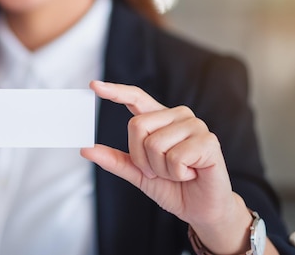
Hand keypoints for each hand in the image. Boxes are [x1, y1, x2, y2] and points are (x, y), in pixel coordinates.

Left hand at [81, 80, 264, 253]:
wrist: (200, 209)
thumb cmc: (172, 187)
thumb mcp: (138, 173)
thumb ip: (115, 160)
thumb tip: (86, 149)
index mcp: (160, 119)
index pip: (136, 97)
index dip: (116, 91)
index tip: (94, 85)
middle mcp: (178, 116)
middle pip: (137, 126)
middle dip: (141, 158)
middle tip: (159, 171)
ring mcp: (195, 126)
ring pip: (155, 144)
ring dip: (161, 169)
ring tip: (179, 172)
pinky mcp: (209, 141)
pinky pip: (175, 157)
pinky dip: (177, 174)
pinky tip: (191, 174)